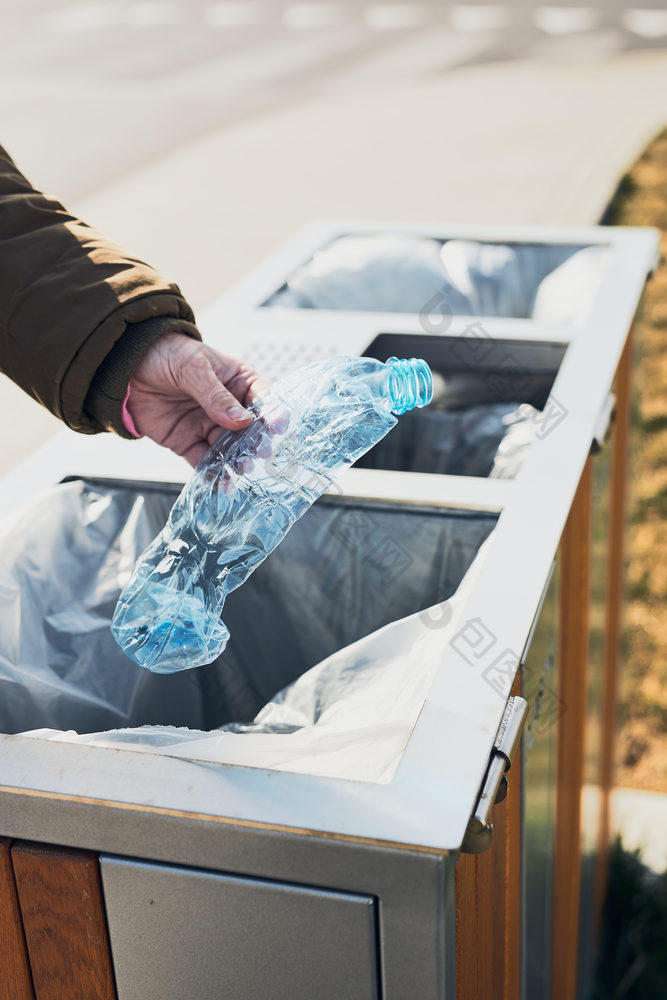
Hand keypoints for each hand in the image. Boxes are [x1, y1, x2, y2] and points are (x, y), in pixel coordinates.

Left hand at [127, 333, 267, 465]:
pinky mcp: (188, 443)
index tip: (277, 427)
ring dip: (236, 461)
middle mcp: (228, 408)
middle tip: (258, 452)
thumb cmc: (167, 354)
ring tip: (241, 469)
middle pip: (248, 430)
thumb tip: (242, 421)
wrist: (127, 365)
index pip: (261, 400)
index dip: (271, 413)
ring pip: (228, 449)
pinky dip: (212, 474)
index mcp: (237, 382)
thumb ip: (216, 396)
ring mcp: (208, 427)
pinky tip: (222, 484)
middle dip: (254, 442)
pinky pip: (204, 462)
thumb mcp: (194, 367)